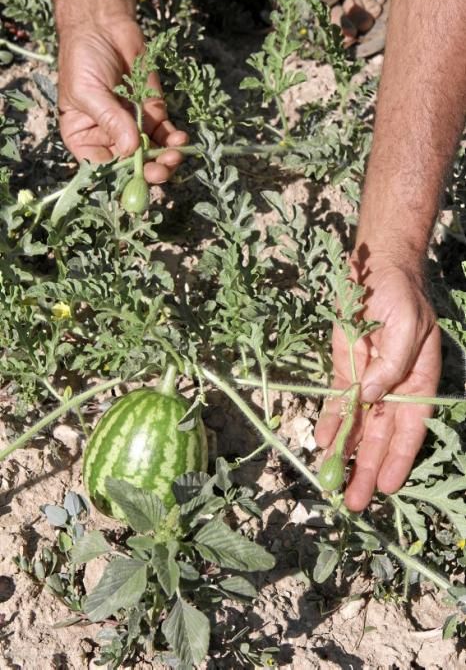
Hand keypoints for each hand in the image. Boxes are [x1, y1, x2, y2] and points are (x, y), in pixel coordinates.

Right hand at [57, 17, 187, 182]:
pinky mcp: (152, 116)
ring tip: (175, 154)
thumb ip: (110, 120)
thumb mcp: (89, 92)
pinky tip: (180, 140)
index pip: (103, 169)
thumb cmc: (83, 59)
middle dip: (149, 171)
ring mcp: (133, 130)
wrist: (103, 27)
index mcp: (85, 140)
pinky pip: (165, 135)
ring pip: (152, 155)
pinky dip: (174, 140)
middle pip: (131, 167)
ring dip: (165, 159)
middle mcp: (110, 140)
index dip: (120, 178)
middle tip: (162, 170)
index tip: (137, 179)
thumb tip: (131, 148)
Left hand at [315, 256, 440, 510]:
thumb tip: (374, 398)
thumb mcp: (407, 327)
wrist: (376, 269)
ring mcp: (366, 379)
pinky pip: (337, 401)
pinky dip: (330, 421)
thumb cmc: (401, 296)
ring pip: (357, 424)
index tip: (387, 486)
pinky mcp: (344, 369)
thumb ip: (393, 365)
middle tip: (354, 503)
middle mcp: (393, 387)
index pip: (410, 428)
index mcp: (418, 381)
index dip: (399, 458)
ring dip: (346, 453)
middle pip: (380, 435)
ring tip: (333, 483)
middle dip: (368, 468)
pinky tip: (321, 443)